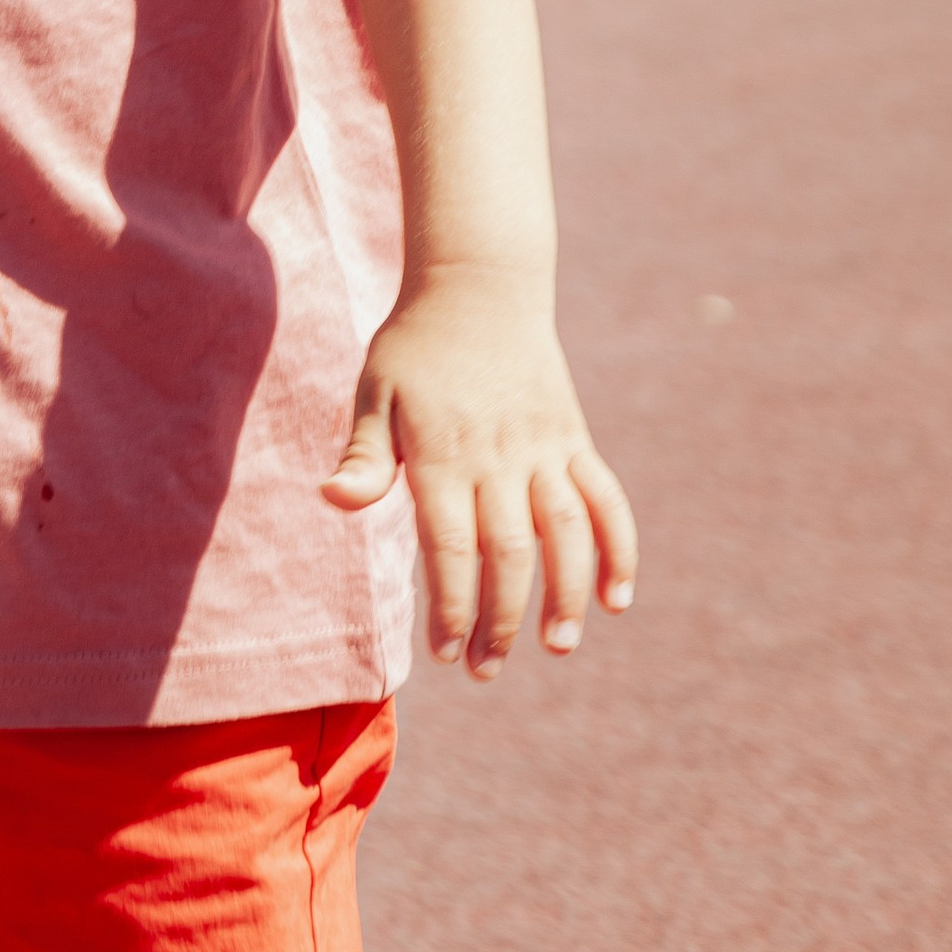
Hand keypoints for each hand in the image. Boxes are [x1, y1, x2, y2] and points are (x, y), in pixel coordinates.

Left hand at [322, 261, 636, 675]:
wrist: (478, 282)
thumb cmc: (413, 345)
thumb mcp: (374, 391)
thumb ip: (363, 456)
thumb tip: (332, 500)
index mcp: (441, 452)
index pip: (452, 546)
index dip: (452, 606)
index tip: (446, 654)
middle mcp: (497, 455)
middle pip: (509, 552)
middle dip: (500, 619)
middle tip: (487, 669)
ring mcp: (542, 446)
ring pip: (565, 532)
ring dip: (566, 595)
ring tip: (558, 648)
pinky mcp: (572, 437)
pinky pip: (606, 498)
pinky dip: (618, 547)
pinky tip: (616, 598)